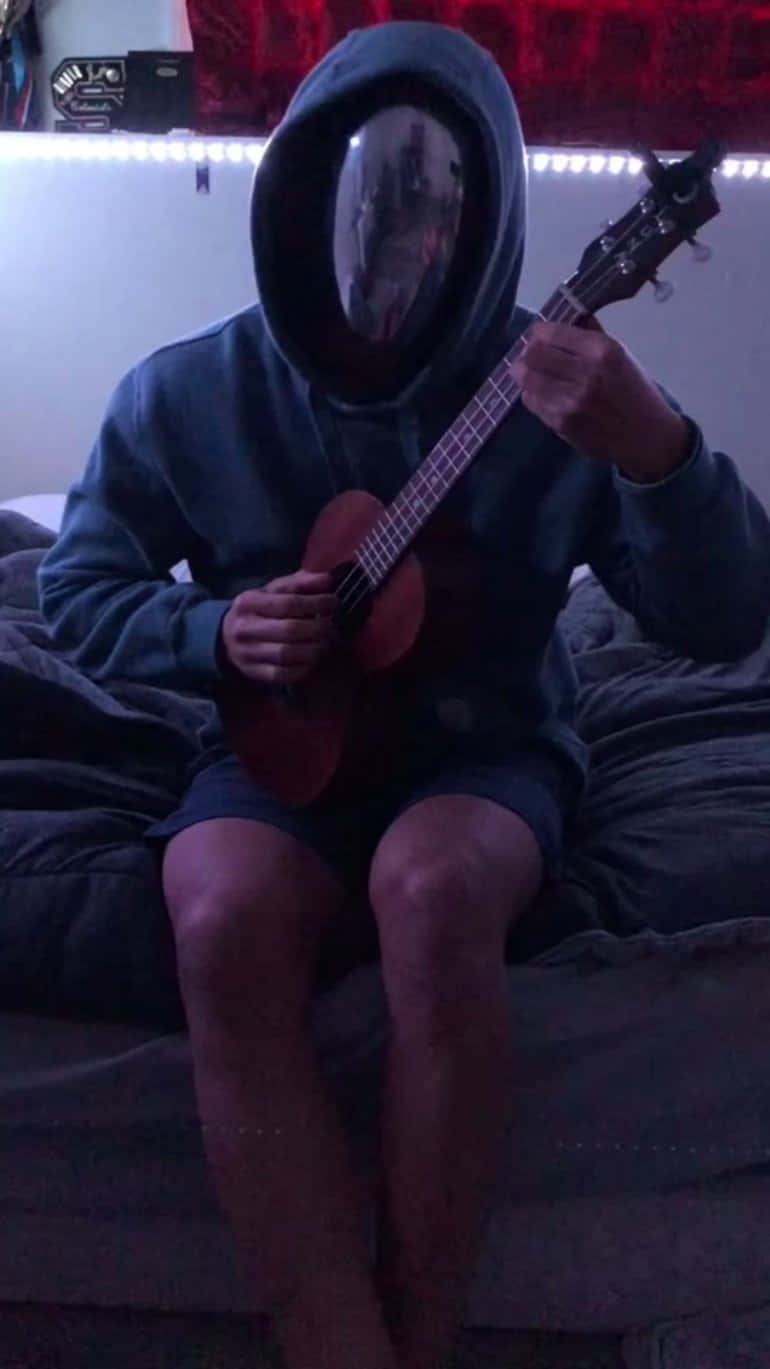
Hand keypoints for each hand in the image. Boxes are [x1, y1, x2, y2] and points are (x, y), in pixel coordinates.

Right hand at [219, 570, 337, 684]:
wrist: (225, 638)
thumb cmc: (258, 611)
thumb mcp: (272, 591)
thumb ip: (299, 583)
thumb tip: (327, 580)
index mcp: (248, 603)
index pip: (288, 603)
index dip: (316, 602)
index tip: (334, 602)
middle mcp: (244, 628)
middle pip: (290, 630)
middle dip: (318, 628)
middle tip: (331, 626)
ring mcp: (247, 654)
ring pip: (287, 655)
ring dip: (314, 649)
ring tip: (325, 643)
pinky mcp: (253, 673)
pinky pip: (283, 675)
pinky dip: (303, 669)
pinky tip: (312, 660)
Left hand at [510, 319, 690, 482]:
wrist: (647, 438)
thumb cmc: (635, 393)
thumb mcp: (622, 355)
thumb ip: (591, 333)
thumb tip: (567, 314)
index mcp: (603, 351)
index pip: (551, 332)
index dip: (539, 332)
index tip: (540, 335)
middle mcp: (585, 374)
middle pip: (533, 354)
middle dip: (528, 351)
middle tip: (531, 354)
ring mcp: (571, 401)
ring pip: (526, 378)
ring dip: (525, 373)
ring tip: (533, 373)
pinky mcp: (561, 423)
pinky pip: (531, 401)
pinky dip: (531, 393)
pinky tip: (543, 392)